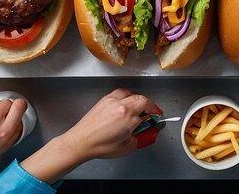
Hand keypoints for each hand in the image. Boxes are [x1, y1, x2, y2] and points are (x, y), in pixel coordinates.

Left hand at [20, 89, 162, 182]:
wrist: (81, 142)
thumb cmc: (101, 145)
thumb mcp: (128, 146)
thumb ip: (144, 138)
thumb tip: (152, 133)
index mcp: (127, 115)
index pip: (148, 106)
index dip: (155, 110)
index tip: (157, 115)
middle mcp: (120, 104)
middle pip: (141, 98)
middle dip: (148, 105)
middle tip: (149, 114)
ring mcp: (111, 100)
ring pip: (131, 93)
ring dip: (137, 99)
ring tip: (138, 109)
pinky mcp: (104, 100)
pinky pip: (120, 93)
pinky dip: (127, 97)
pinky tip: (126, 105)